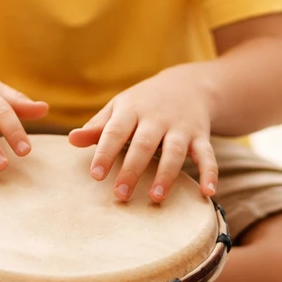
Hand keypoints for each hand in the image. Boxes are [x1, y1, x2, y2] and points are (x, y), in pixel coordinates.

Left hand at [68, 66, 216, 203]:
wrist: (190, 84)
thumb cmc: (145, 102)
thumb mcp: (120, 108)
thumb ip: (98, 126)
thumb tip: (71, 140)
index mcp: (132, 110)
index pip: (115, 131)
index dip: (105, 153)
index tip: (95, 175)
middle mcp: (157, 118)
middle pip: (144, 144)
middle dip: (132, 169)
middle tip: (120, 194)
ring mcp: (181, 127)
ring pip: (175, 152)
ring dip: (166, 175)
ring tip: (155, 198)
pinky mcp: (201, 136)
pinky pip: (208, 155)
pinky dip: (210, 173)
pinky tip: (208, 193)